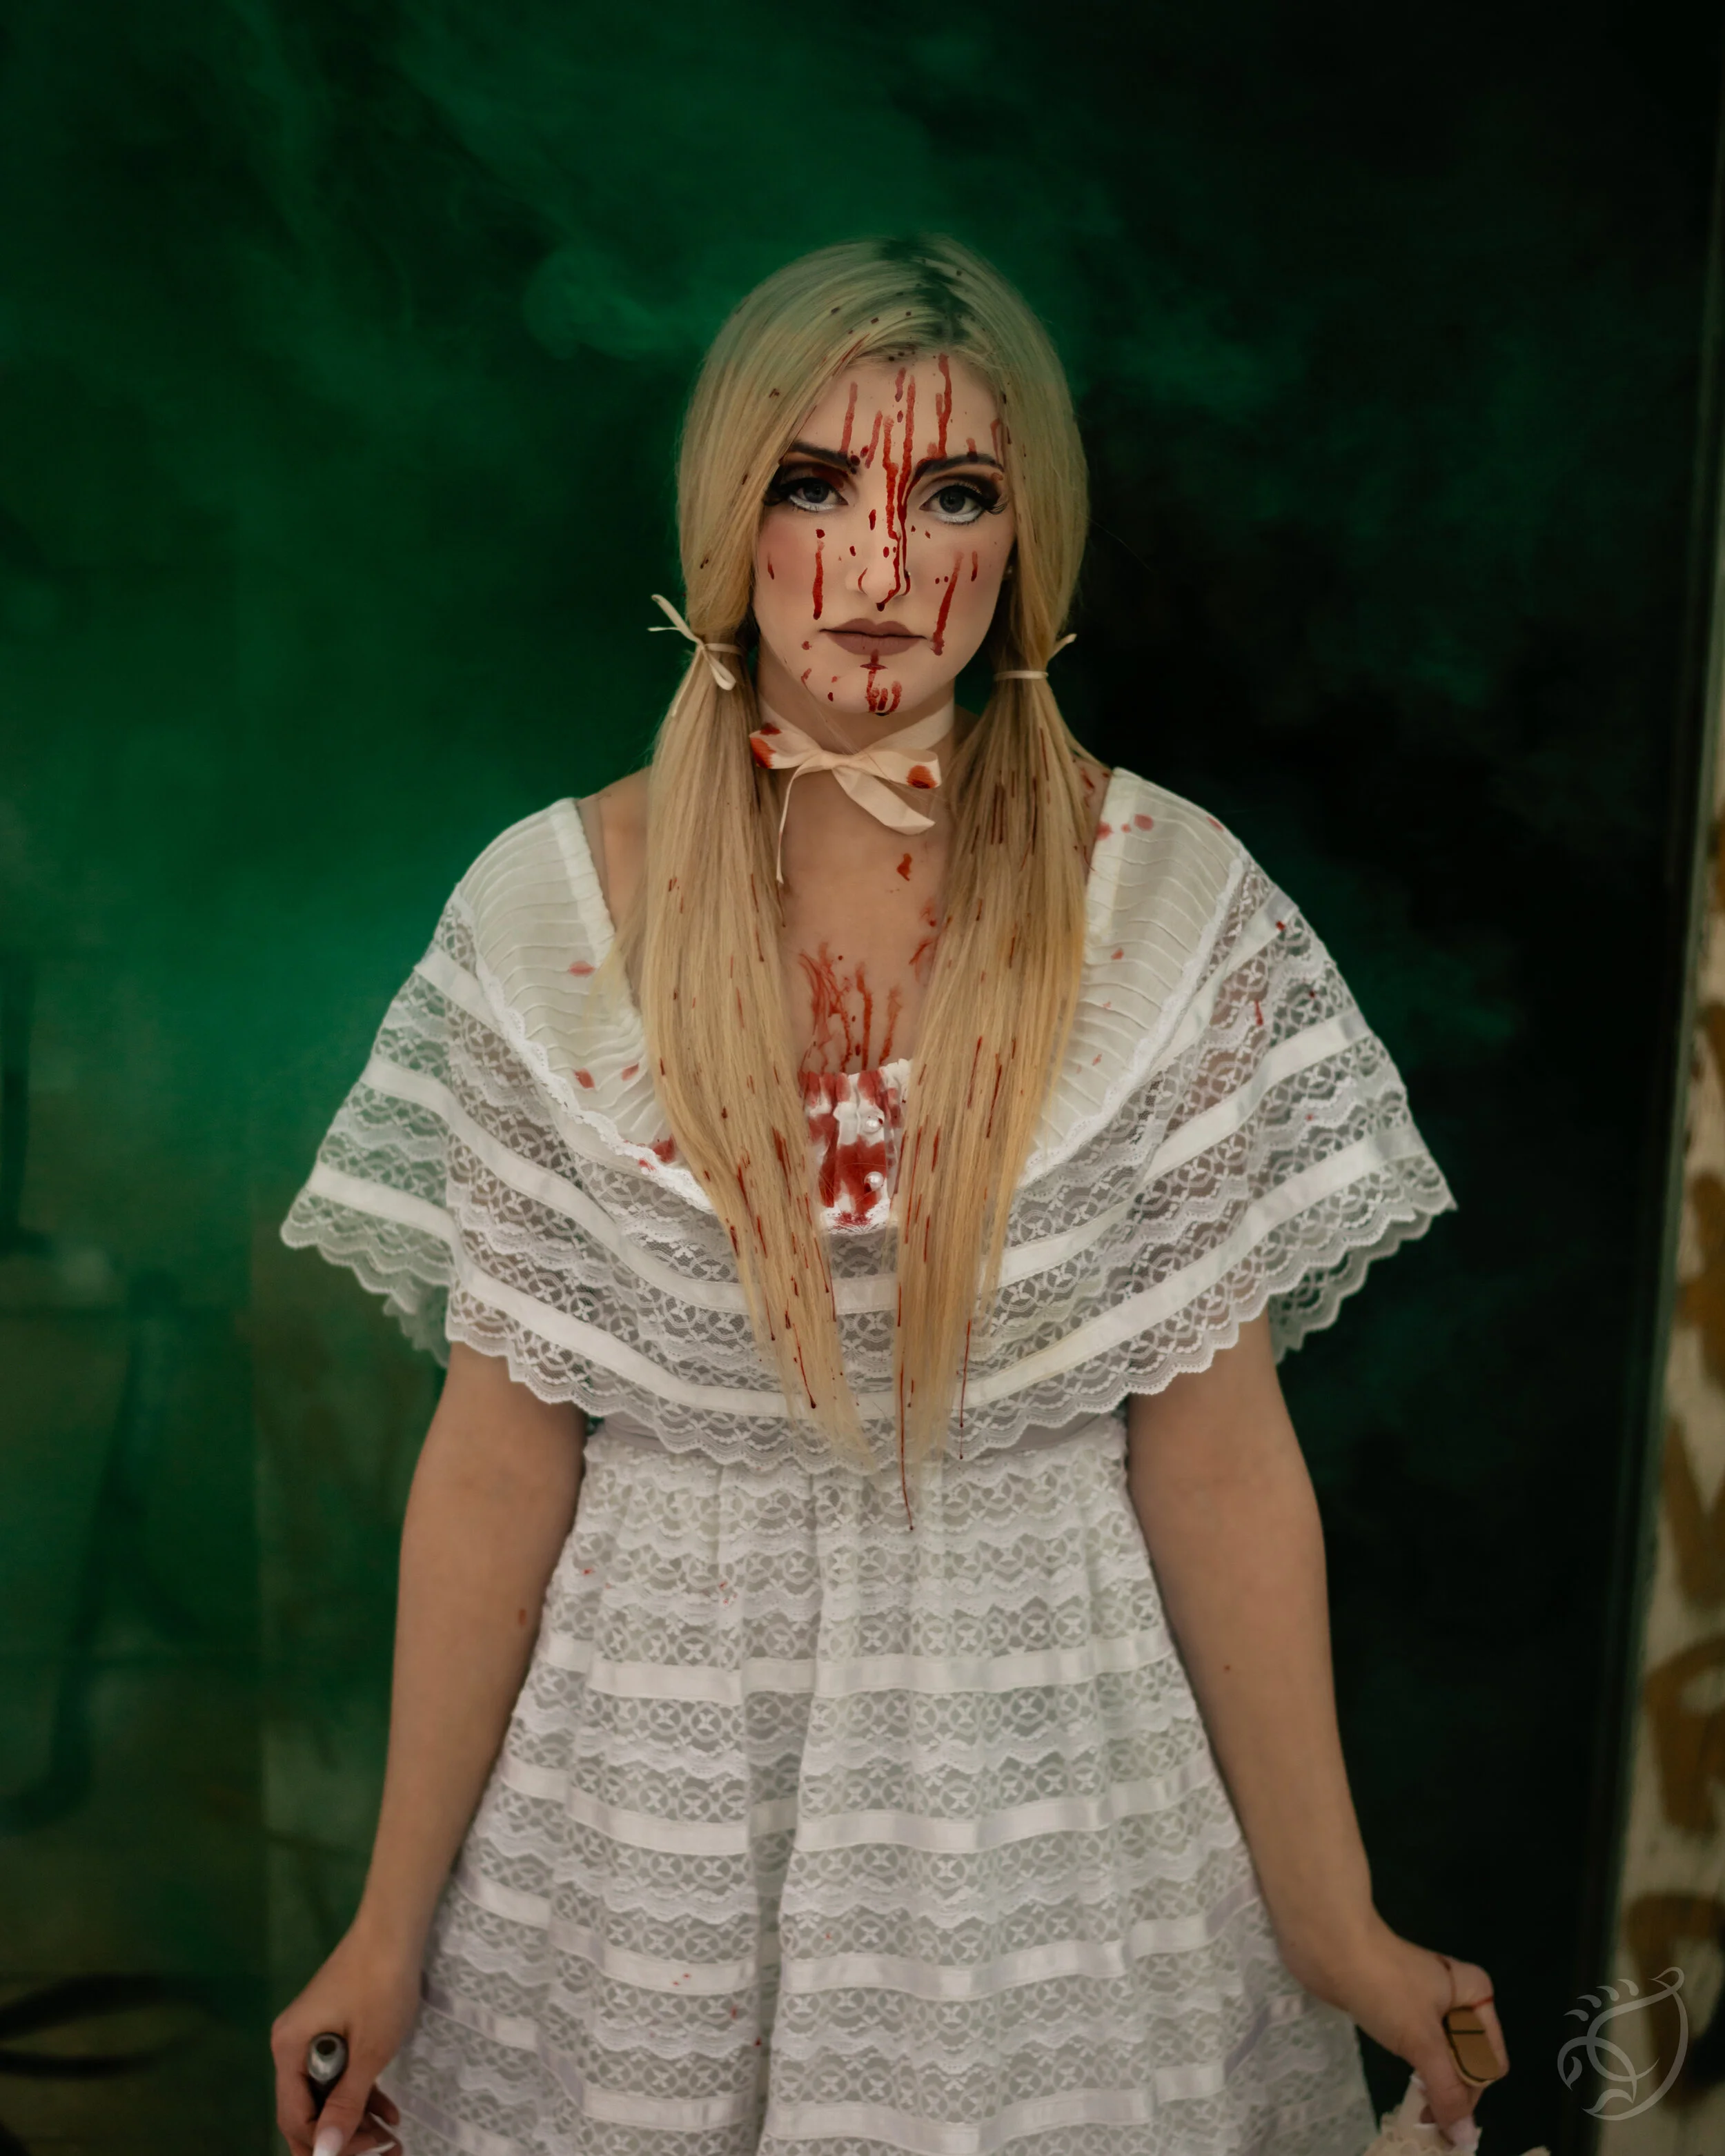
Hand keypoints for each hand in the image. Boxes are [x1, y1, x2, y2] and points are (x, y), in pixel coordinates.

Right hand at [269, 1922, 420, 2154]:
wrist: (396, 1927)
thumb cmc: (381, 1986)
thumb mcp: (369, 2051)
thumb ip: (346, 2104)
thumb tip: (323, 2153)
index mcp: (288, 2050)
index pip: (296, 2118)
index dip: (327, 2145)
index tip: (367, 2154)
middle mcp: (291, 2046)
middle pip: (308, 2110)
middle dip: (343, 2139)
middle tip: (383, 2152)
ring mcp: (312, 2036)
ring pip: (327, 2094)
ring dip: (357, 2121)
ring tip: (392, 2140)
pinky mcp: (333, 2028)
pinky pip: (340, 2073)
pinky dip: (362, 2093)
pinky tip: (390, 2113)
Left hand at [1287, 1914, 1509, 2145]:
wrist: (1329, 1945)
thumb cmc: (1384, 1987)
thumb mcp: (1422, 2041)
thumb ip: (1447, 2090)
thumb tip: (1465, 2137)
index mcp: (1476, 1995)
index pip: (1488, 2062)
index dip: (1470, 2092)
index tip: (1443, 2113)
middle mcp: (1458, 1998)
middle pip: (1468, 2061)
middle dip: (1452, 2090)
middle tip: (1427, 2118)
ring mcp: (1428, 2002)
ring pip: (1442, 2056)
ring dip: (1433, 2083)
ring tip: (1420, 2111)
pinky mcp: (1400, 2007)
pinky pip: (1420, 2048)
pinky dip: (1418, 2069)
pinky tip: (1410, 2087)